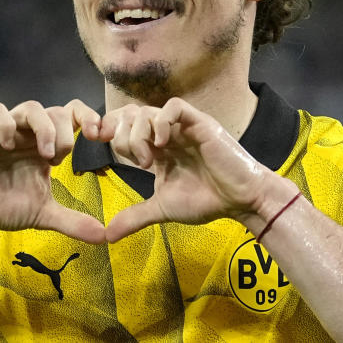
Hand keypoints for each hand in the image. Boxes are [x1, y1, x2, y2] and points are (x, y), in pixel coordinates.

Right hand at [0, 100, 106, 243]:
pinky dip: (7, 124)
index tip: (101, 136)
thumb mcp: (41, 214)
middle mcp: (29, 133)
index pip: (73, 117)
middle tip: (58, 160)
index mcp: (46, 146)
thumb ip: (71, 221)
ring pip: (31, 107)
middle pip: (57, 111)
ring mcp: (6, 128)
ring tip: (43, 154)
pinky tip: (8, 145)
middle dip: (65, 133)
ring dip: (43, 127)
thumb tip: (106, 237)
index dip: (90, 119)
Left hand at [86, 98, 273, 241]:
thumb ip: (135, 216)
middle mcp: (165, 133)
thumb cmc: (207, 201)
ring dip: (139, 134)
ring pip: (146, 110)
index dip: (109, 132)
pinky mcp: (199, 123)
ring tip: (149, 160)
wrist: (241, 201)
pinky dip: (161, 122)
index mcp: (155, 148)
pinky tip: (162, 145)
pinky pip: (174, 106)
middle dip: (122, 136)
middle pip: (129, 115)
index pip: (123, 126)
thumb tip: (108, 236)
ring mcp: (182, 127)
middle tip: (137, 162)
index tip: (101, 146)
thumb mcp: (163, 208)